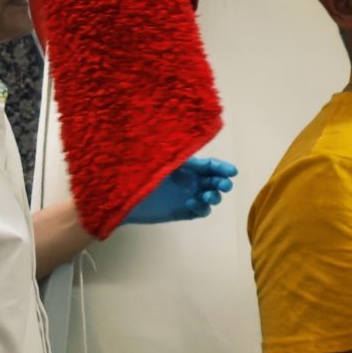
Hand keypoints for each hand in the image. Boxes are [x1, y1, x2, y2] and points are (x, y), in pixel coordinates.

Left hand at [121, 156, 237, 224]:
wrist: (119, 198)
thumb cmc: (137, 174)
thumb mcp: (159, 160)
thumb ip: (179, 154)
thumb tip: (199, 140)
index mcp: (185, 166)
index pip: (210, 165)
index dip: (222, 167)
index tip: (232, 171)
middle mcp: (189, 180)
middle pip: (214, 180)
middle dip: (222, 182)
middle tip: (223, 185)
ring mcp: (187, 196)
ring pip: (211, 196)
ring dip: (214, 195)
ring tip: (207, 196)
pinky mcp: (182, 211)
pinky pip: (201, 210)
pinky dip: (202, 207)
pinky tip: (193, 204)